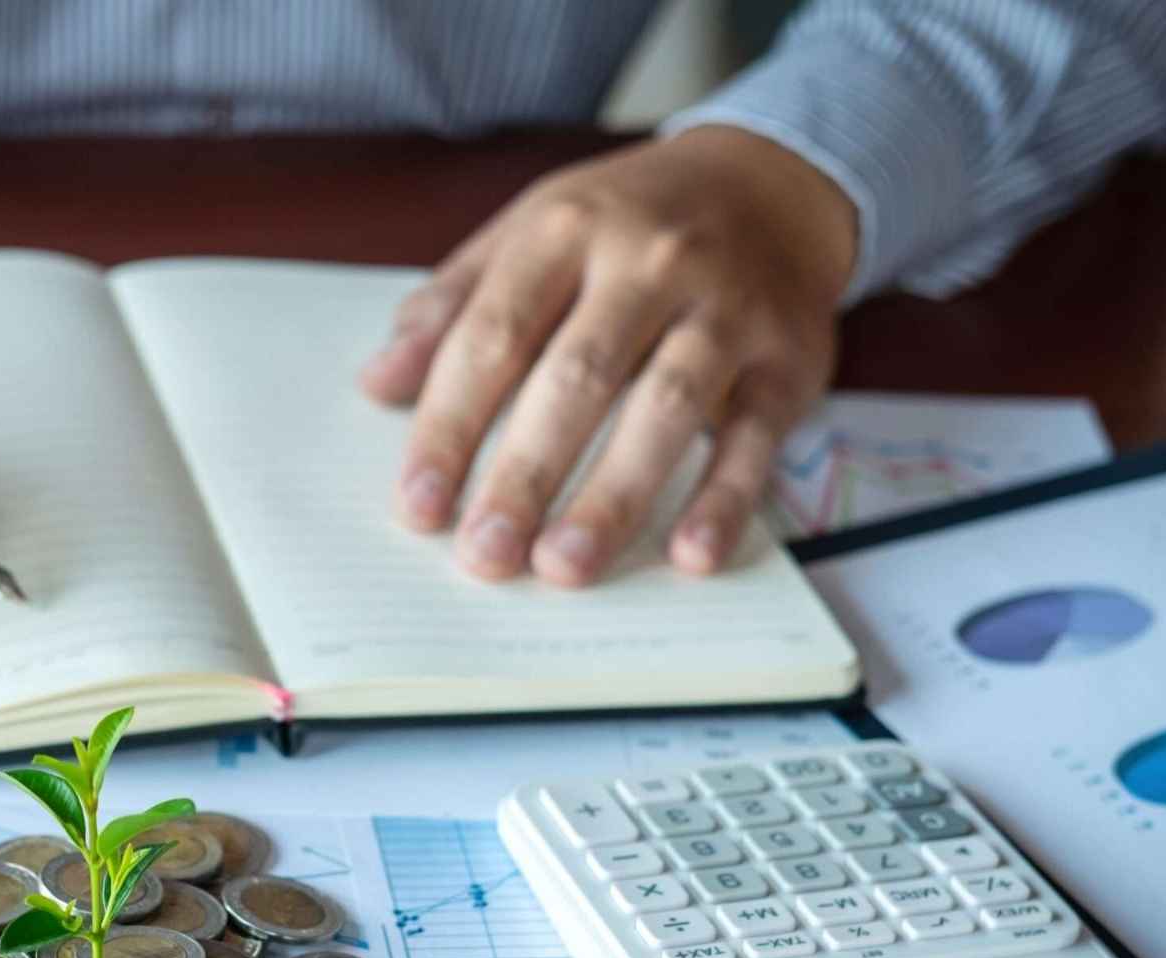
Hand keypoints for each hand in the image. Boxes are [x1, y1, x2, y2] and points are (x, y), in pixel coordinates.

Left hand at [361, 126, 855, 585]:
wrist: (769, 182)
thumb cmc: (624, 225)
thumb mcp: (531, 234)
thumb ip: (455, 307)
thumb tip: (378, 386)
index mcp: (566, 228)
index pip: (494, 336)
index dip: (450, 426)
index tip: (418, 506)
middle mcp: (650, 260)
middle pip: (576, 378)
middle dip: (524, 474)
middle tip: (483, 556)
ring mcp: (726, 308)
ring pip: (665, 408)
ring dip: (613, 496)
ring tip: (563, 568)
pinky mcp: (788, 358)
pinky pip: (755, 435)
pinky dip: (726, 499)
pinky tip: (689, 556)